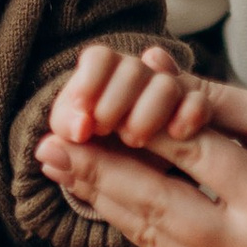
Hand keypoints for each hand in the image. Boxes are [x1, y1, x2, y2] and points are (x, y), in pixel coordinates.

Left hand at [34, 78, 246, 246]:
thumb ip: (213, 98)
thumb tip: (149, 68)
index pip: (195, 157)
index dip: (141, 128)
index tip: (94, 107)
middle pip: (158, 204)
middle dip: (98, 171)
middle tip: (49, 144)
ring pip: (150, 234)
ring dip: (99, 197)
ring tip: (58, 164)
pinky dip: (125, 219)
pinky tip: (94, 192)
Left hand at [46, 41, 212, 149]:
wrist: (158, 187)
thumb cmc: (109, 163)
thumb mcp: (84, 150)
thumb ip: (70, 140)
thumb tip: (45, 150)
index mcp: (105, 82)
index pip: (99, 59)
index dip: (88, 81)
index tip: (81, 119)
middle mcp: (139, 81)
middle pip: (130, 69)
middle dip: (114, 100)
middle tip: (102, 130)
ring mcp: (171, 96)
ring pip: (165, 84)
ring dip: (148, 108)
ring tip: (134, 137)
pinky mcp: (198, 115)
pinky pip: (200, 102)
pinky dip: (189, 112)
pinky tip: (178, 131)